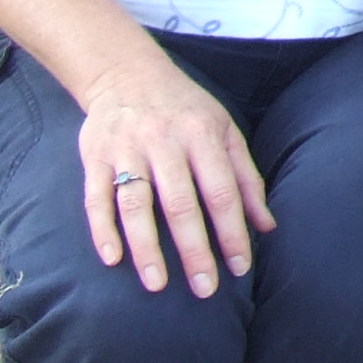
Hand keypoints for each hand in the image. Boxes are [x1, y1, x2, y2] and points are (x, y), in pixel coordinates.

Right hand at [76, 53, 274, 297]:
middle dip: (195, 250)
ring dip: (146, 248)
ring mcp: (126, 150)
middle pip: (181, 204)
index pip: (222, 192)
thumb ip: (246, 178)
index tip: (240, 268)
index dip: (233, 232)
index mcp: (203, 135)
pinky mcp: (94, 157)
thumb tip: (268, 226)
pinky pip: (96, 198)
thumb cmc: (186, 109)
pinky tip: (111, 259)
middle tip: (205, 289)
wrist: (127, 73)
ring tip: (157, 284)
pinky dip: (102, 229)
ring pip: (136, 205)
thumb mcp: (225, 131)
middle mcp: (165, 142)